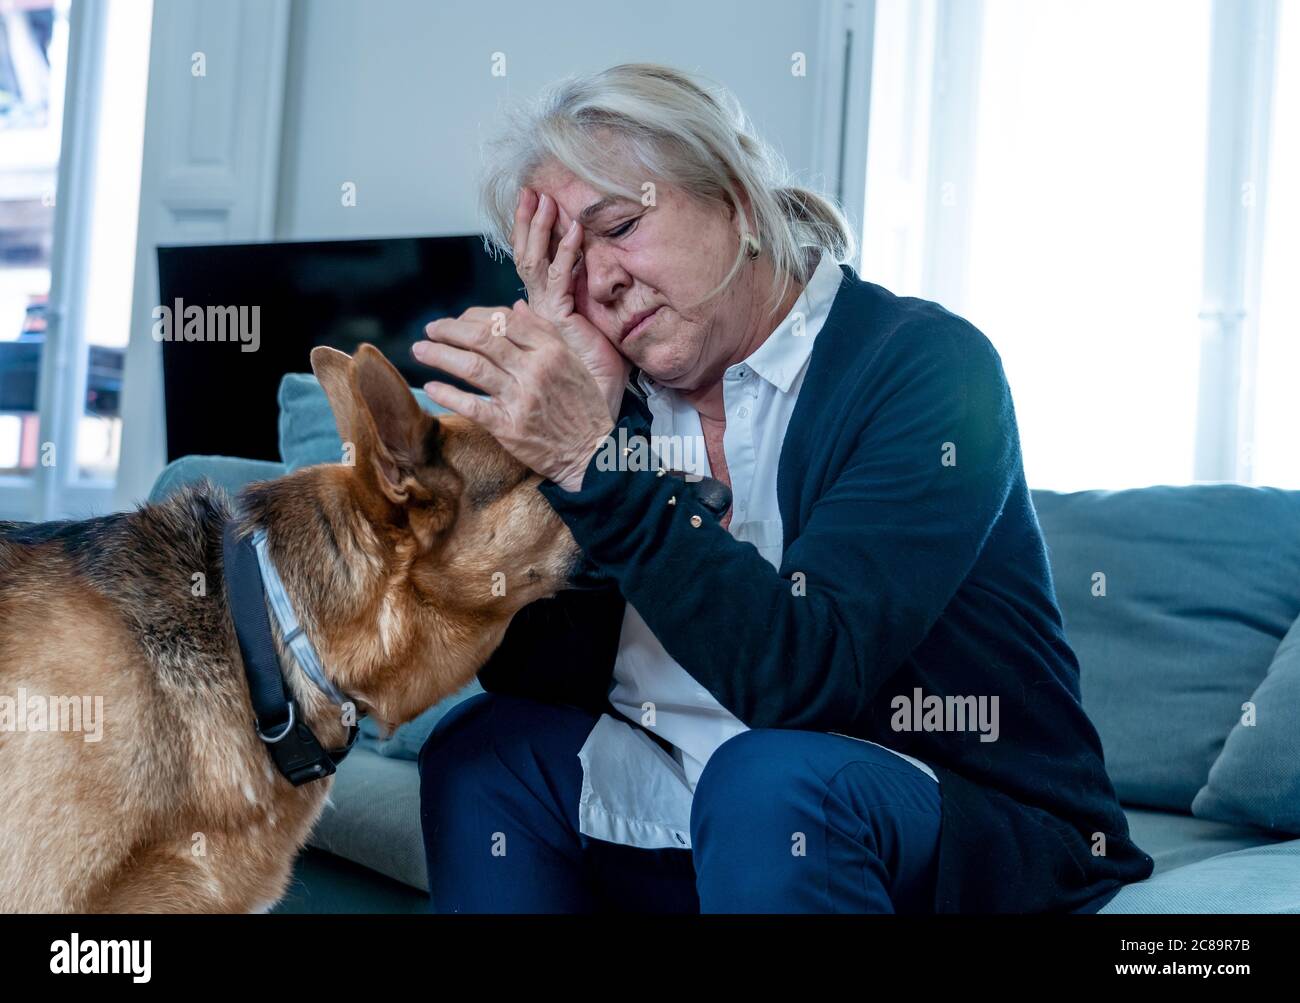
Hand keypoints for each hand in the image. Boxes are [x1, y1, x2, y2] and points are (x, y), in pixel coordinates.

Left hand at [413, 301, 614, 491]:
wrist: (591, 452)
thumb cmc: (582, 407)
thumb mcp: (574, 362)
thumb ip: (545, 333)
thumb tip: (517, 308)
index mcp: (551, 350)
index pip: (504, 320)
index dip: (473, 316)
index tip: (456, 319)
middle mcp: (535, 369)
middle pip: (483, 338)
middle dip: (449, 330)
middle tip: (430, 329)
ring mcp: (522, 398)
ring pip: (472, 367)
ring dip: (440, 356)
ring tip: (420, 350)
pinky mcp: (510, 427)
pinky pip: (472, 406)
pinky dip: (448, 395)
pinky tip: (432, 387)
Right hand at [513, 187, 629, 420]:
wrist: (591, 423)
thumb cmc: (592, 389)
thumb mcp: (589, 343)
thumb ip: (571, 318)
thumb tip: (533, 300)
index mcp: (544, 314)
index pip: (533, 267)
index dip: (531, 235)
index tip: (536, 206)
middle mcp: (538, 312)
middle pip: (526, 258)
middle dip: (527, 223)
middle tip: (530, 190)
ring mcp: (544, 315)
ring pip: (535, 263)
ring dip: (540, 228)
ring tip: (545, 197)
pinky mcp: (558, 321)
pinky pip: (560, 278)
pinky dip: (567, 251)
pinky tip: (576, 229)